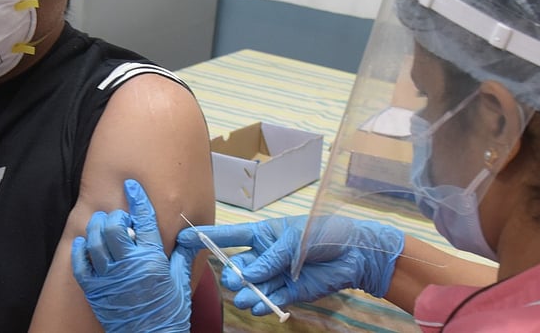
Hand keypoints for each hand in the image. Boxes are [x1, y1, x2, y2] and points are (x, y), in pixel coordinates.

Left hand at [71, 179, 196, 332]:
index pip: (143, 220)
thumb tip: (191, 236)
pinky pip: (80, 264)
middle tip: (118, 216)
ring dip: (96, 227)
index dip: (137, 198)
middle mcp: (129, 265)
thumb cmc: (169, 313)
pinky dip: (80, 249)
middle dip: (115, 215)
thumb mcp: (182, 282)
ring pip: (95, 241)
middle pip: (114, 226)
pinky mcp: (95, 291)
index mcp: (153, 260)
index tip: (131, 185)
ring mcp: (109, 278)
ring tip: (101, 224)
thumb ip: (184, 255)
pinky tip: (85, 242)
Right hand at [177, 215, 403, 316]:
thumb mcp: (297, 238)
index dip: (206, 237)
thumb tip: (248, 275)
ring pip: (250, 287)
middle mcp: (264, 255)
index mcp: (263, 234)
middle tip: (236, 280)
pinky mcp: (288, 292)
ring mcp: (275, 275)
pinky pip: (268, 299)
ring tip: (248, 298)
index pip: (229, 236)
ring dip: (246, 294)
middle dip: (232, 275)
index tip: (184, 239)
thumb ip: (271, 257)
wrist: (356, 254)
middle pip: (237, 267)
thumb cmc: (326, 234)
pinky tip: (262, 305)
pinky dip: (263, 304)